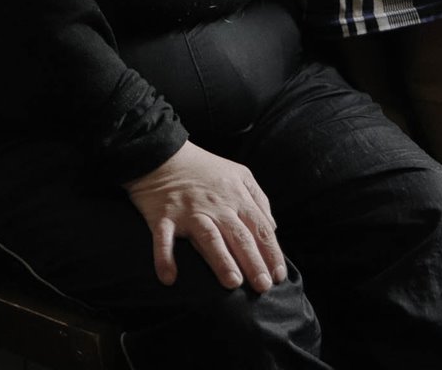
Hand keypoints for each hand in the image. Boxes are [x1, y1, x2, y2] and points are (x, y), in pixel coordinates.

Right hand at [122, 142, 286, 292]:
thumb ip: (259, 199)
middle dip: (254, 262)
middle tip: (263, 286)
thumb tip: (273, 227)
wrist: (163, 153)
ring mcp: (189, 212)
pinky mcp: (164, 216)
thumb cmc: (205, 168)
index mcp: (237, 197)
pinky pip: (163, 239)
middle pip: (240, 236)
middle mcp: (216, 206)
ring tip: (233, 283)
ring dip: (221, 260)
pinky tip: (169, 278)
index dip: (272, 252)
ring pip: (209, 238)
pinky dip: (164, 258)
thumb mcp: (240, 174)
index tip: (278, 276)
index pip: (260, 228)